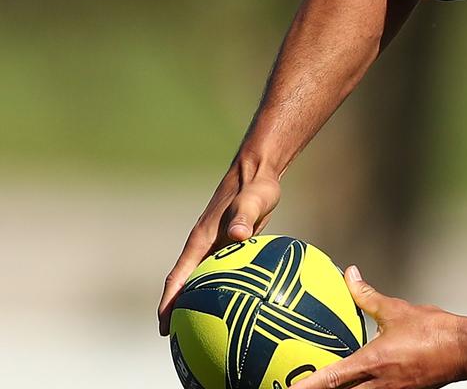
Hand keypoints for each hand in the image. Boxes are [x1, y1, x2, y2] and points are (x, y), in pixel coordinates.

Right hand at [157, 163, 280, 333]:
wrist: (258, 173)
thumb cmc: (256, 188)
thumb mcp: (252, 201)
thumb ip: (245, 217)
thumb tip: (238, 235)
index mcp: (201, 240)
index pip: (179, 277)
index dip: (169, 302)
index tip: (163, 326)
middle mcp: (204, 246)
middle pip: (186, 285)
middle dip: (178, 311)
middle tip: (179, 339)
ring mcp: (216, 247)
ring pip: (204, 281)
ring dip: (198, 303)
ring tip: (202, 331)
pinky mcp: (231, 246)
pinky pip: (223, 274)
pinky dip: (222, 290)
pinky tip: (236, 305)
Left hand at [291, 266, 466, 388]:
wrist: (466, 350)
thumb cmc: (436, 332)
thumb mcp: (397, 310)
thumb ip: (367, 296)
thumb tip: (349, 276)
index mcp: (373, 362)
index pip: (332, 379)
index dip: (307, 385)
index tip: (287, 388)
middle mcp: (379, 384)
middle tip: (297, 388)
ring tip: (323, 386)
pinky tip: (356, 384)